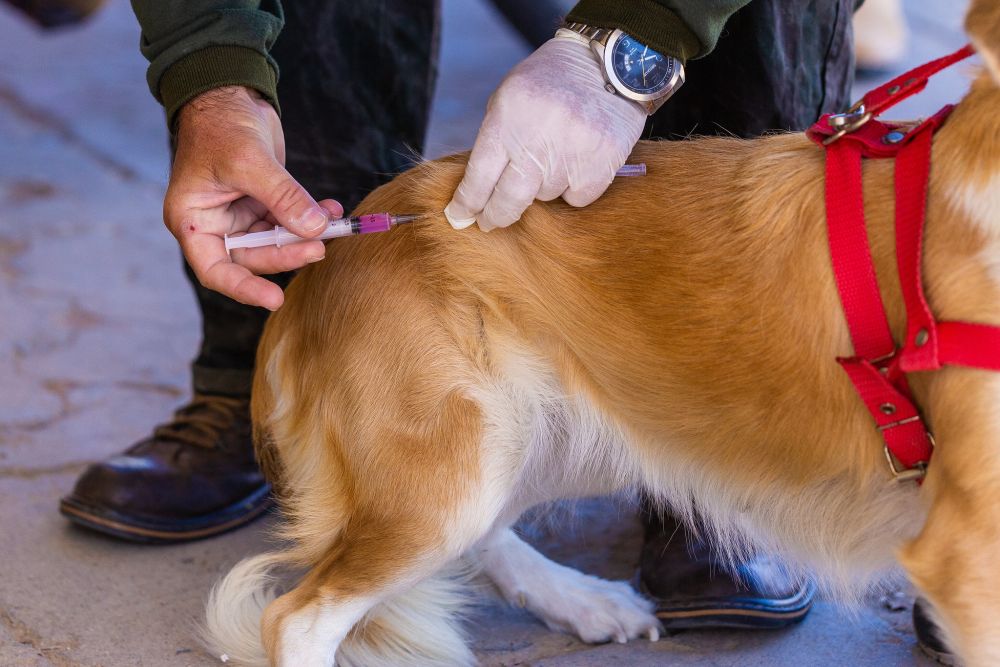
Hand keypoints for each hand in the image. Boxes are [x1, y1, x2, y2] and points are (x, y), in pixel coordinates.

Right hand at [166, 86, 342, 309]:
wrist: (229, 93)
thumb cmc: (220, 124)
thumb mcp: (249, 161)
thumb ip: (282, 197)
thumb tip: (315, 229)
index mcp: (193, 220)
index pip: (215, 270)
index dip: (244, 288)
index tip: (275, 299)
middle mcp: (215, 224)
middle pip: (252, 258)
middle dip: (287, 253)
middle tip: (319, 247)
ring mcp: (240, 216)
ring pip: (275, 242)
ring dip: (304, 235)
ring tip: (333, 223)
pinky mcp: (262, 204)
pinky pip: (288, 221)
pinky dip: (310, 217)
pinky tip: (331, 210)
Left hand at [445, 36, 646, 231]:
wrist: (608, 65)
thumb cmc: (550, 82)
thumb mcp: (509, 98)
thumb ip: (495, 139)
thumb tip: (479, 191)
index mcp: (508, 119)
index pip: (479, 177)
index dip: (466, 204)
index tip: (459, 218)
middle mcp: (538, 139)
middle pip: (508, 201)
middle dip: (494, 216)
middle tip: (488, 222)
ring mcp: (572, 155)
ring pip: (544, 197)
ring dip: (542, 186)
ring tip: (554, 154)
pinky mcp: (601, 166)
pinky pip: (576, 198)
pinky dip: (574, 187)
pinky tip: (577, 160)